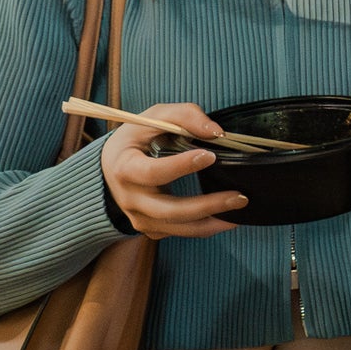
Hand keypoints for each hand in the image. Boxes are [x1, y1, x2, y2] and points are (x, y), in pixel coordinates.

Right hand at [100, 104, 248, 239]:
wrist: (110, 166)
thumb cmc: (136, 138)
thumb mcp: (154, 116)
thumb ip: (184, 116)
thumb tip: (216, 132)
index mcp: (125, 168)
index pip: (153, 172)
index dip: (181, 166)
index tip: (210, 155)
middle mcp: (130, 199)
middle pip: (169, 210)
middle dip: (207, 206)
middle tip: (238, 196)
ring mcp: (139, 218)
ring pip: (178, 228)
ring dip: (212, 222)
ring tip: (240, 210)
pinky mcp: (150, 228)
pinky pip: (180, 233)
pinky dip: (204, 228)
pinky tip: (226, 218)